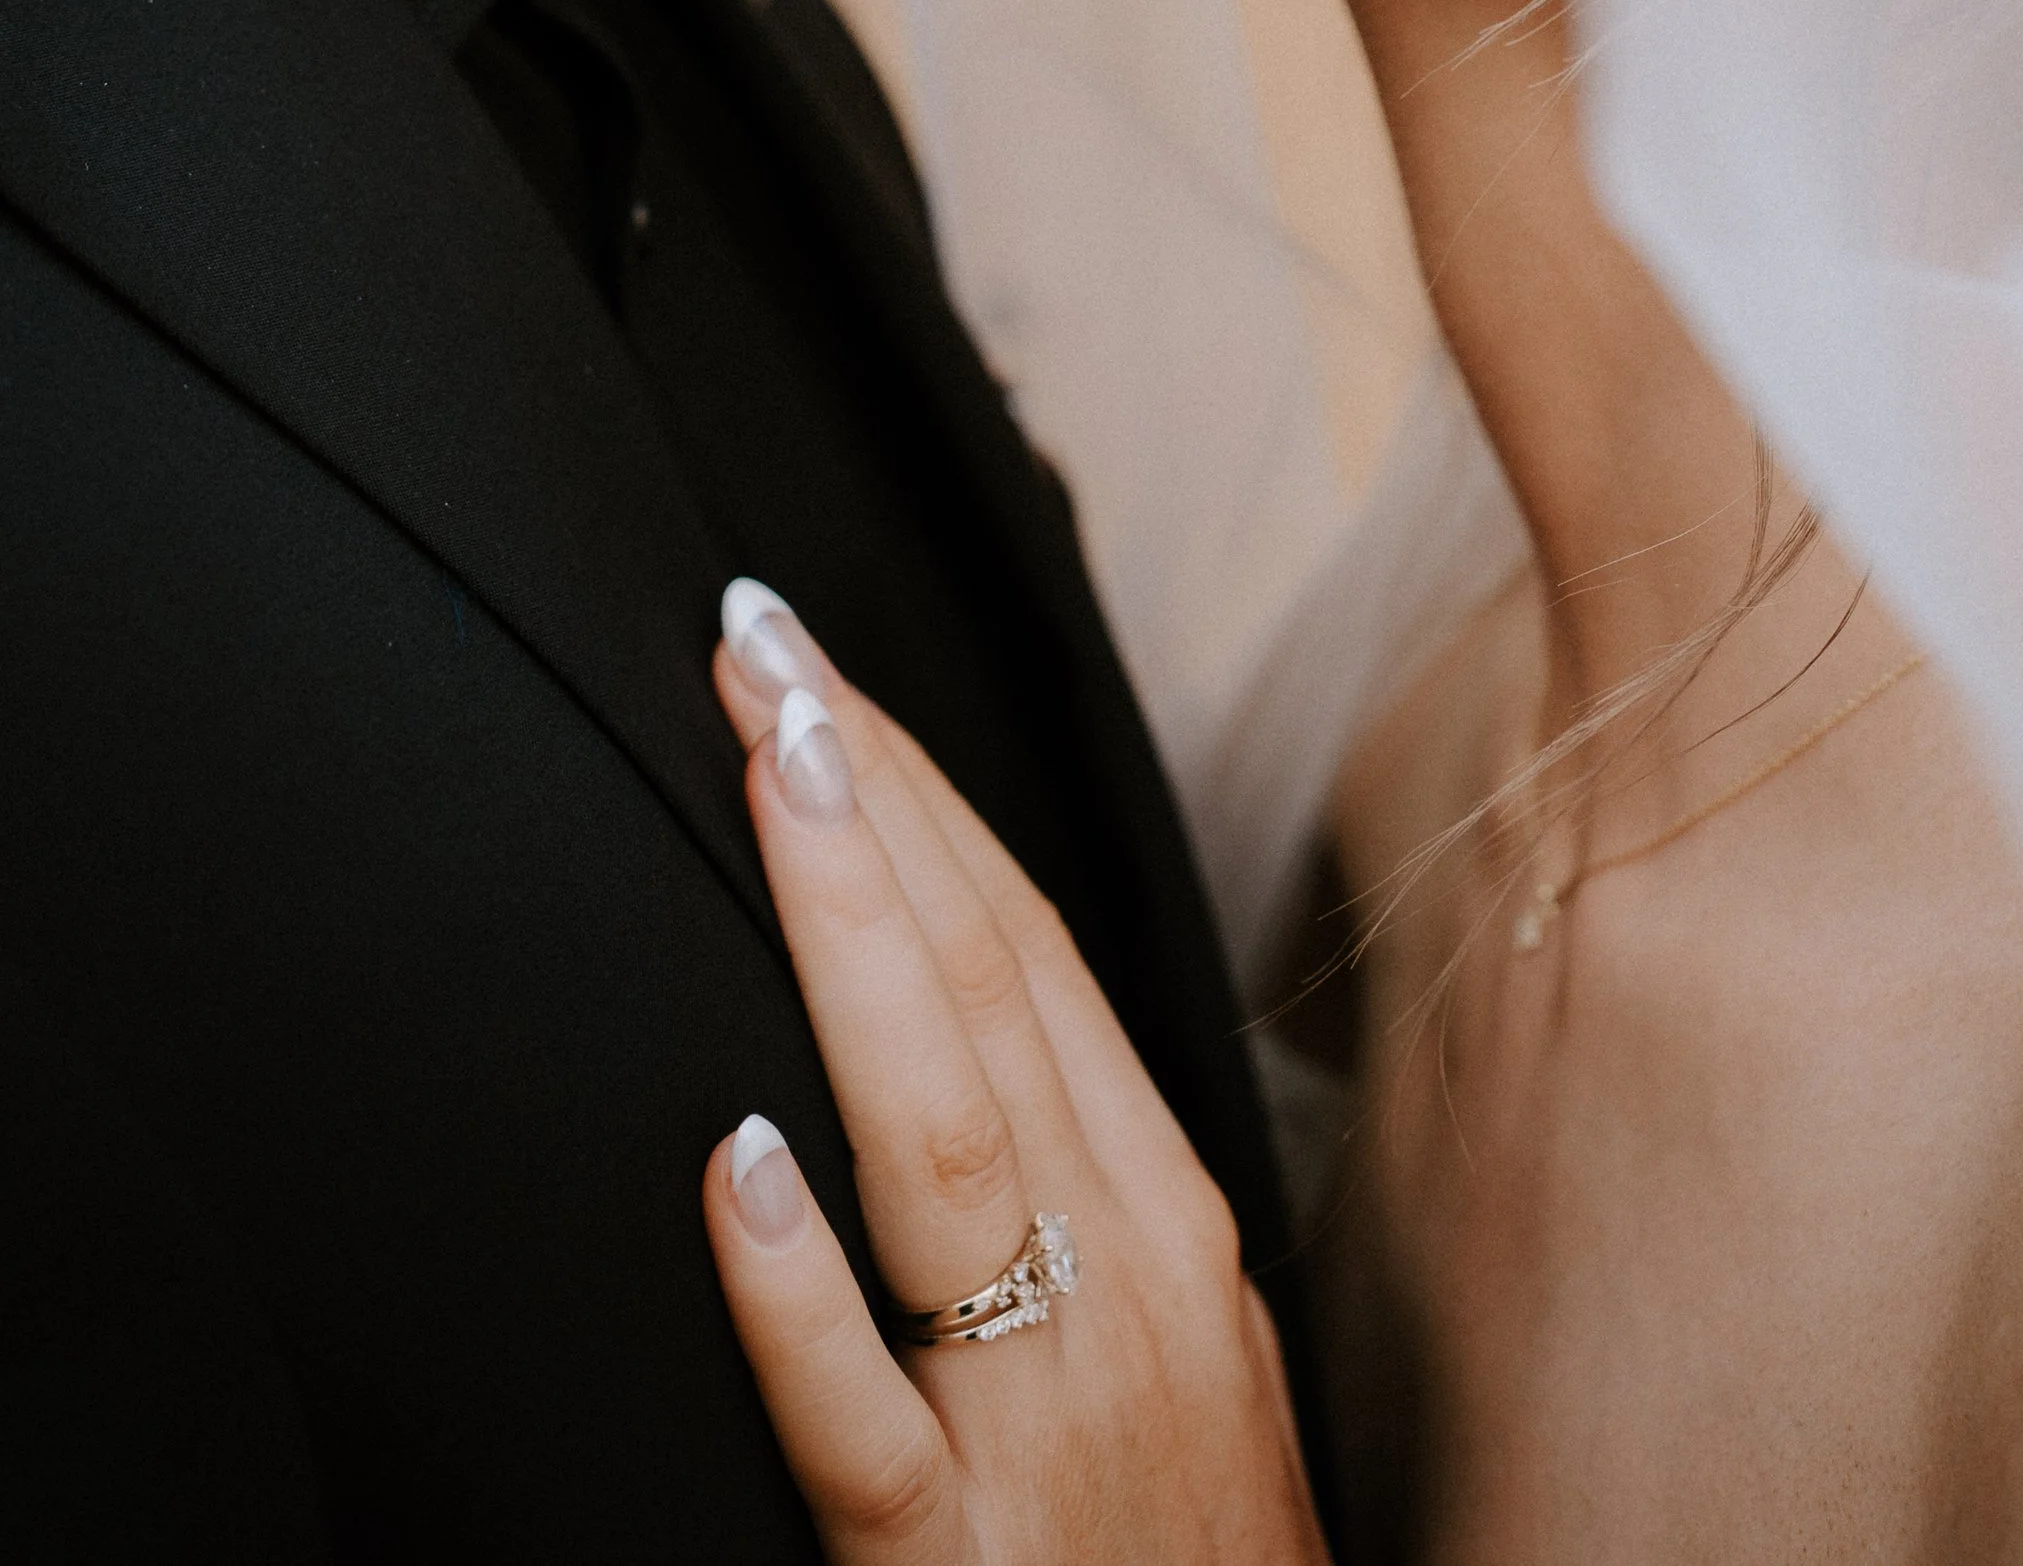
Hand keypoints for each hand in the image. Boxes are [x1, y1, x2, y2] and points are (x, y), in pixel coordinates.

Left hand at [703, 592, 1327, 1565]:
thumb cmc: (1195, 1556)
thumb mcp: (1163, 1333)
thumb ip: (1064, 1174)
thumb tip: (947, 1000)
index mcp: (1159, 1214)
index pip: (1026, 952)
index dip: (922, 795)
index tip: (823, 666)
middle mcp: (1118, 1282)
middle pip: (982, 994)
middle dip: (869, 800)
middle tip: (764, 641)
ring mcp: (1045, 1423)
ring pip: (938, 1145)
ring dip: (846, 942)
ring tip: (775, 779)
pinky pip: (865, 1421)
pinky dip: (800, 1289)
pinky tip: (734, 1165)